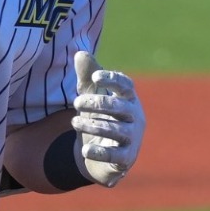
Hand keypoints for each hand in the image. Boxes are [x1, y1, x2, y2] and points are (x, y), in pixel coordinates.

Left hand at [71, 51, 144, 186]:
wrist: (102, 155)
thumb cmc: (100, 118)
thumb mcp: (91, 97)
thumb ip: (87, 77)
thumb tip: (80, 52)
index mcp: (129, 99)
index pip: (126, 85)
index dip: (113, 79)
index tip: (96, 76)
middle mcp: (135, 117)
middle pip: (119, 107)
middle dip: (97, 103)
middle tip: (76, 102)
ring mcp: (132, 138)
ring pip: (115, 130)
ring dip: (93, 125)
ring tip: (74, 122)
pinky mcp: (125, 158)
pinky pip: (115, 155)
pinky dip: (100, 152)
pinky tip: (84, 150)